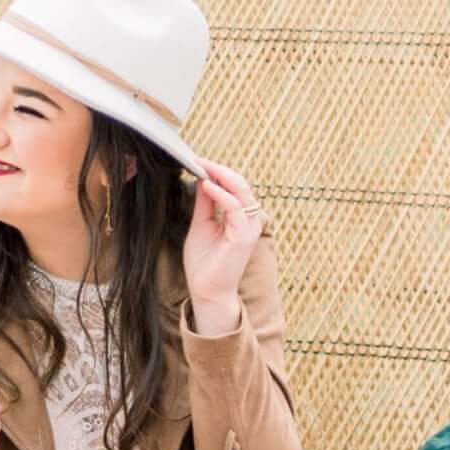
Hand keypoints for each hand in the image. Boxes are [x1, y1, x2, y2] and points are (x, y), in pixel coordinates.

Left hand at [182, 158, 263, 332]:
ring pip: (242, 192)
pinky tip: (206, 187)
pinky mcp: (243, 236)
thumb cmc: (204, 262)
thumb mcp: (201, 225)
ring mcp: (249, 228)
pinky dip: (221, 195)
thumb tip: (203, 180)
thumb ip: (205, 204)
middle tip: (199, 159)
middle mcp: (250, 220)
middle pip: (241, 185)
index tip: (198, 161)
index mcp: (242, 217)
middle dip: (220, 170)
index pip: (235, 187)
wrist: (206, 290)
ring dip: (221, 176)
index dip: (218, 172)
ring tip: (202, 167)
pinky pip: (235, 208)